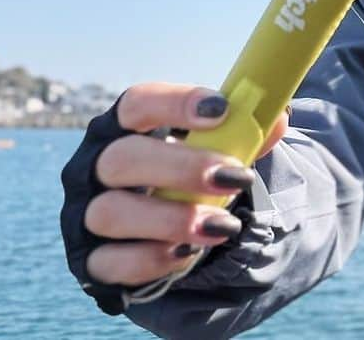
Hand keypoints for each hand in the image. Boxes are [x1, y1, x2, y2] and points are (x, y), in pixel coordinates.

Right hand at [74, 83, 288, 289]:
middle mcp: (95, 165)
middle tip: (234, 179)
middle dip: (182, 169)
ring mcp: (86, 212)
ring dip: (172, 219)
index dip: (175, 103)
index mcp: (126, 126)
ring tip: (223, 226)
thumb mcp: (216, 149)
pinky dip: (152, 259)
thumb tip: (278, 119)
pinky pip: (110, 262)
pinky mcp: (89, 259)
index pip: (137, 102)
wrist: (167, 228)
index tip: (221, 110)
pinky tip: (187, 253)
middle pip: (122, 158)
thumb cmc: (191, 173)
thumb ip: (244, 134)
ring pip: (111, 212)